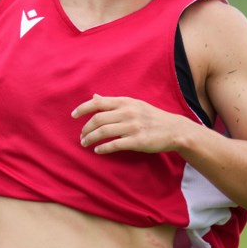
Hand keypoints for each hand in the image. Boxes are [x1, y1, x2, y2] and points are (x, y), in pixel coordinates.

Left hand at [71, 94, 189, 154]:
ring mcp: (132, 126)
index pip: (98, 103)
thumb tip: (94, 97)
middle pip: (98, 119)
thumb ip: (113, 102)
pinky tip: (97, 150)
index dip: (82, 108)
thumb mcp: (133, 104)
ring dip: (90, 138)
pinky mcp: (137, 141)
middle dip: (85, 128)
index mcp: (125, 102)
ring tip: (85, 143)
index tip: (73, 115)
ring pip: (104, 132)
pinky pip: (115, 144)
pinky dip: (103, 148)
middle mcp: (127, 112)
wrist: (173, 129)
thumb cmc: (151, 116)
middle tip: (81, 136)